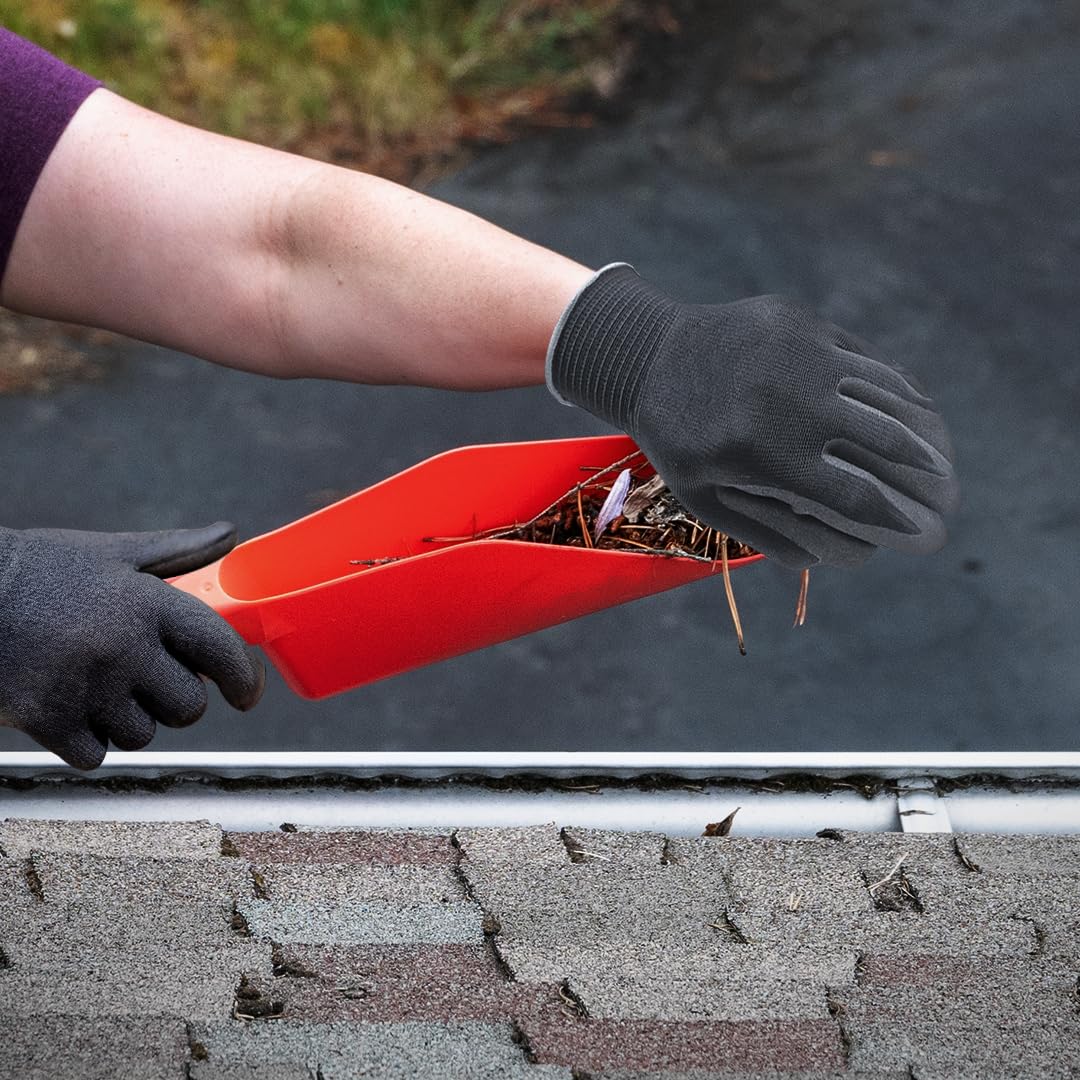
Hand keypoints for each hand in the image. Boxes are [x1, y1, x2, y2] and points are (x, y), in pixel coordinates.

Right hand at [0, 522, 264, 768]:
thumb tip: (229, 534)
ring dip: (129, 721)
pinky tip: (68, 705)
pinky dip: (87, 740)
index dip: (243, 677)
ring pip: (143, 734)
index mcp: (147, 602)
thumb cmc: (41, 571)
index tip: (246, 694)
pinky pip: (96, 753)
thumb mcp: (112, 553)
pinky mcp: (47, 719)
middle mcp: (124, 645)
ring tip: (97, 686)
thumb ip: (177, 552)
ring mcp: (86, 685)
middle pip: (188, 706)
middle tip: (147, 680)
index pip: (220, 648)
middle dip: (175, 699)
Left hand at [548, 265, 958, 568]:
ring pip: (886, 397)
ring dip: (925, 432)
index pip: (855, 496)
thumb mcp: (705, 499)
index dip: (899, 520)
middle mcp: (790, 402)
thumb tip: (840, 558)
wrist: (647, 356)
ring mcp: (801, 354)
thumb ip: (769, 533)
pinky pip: (867, 360)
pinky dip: (898, 389)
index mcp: (764, 454)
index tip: (928, 534)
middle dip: (930, 479)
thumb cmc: (678, 441)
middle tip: (952, 498)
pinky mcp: (804, 322)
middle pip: (887, 445)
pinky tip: (917, 410)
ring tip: (944, 459)